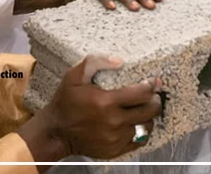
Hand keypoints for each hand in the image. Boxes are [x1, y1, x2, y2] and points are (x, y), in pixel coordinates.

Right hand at [24, 55, 162, 160]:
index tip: (153, 82)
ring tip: (143, 110)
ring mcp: (116, 138)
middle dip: (154, 101)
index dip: (151, 86)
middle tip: (152, 96)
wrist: (56, 132)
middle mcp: (114, 121)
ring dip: (148, 117)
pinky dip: (141, 132)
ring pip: (146, 127)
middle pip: (149, 111)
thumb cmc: (65, 103)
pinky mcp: (115, 149)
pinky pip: (139, 141)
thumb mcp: (74, 77)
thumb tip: (119, 61)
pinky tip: (136, 124)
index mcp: (106, 102)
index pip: (141, 93)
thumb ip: (96, 63)